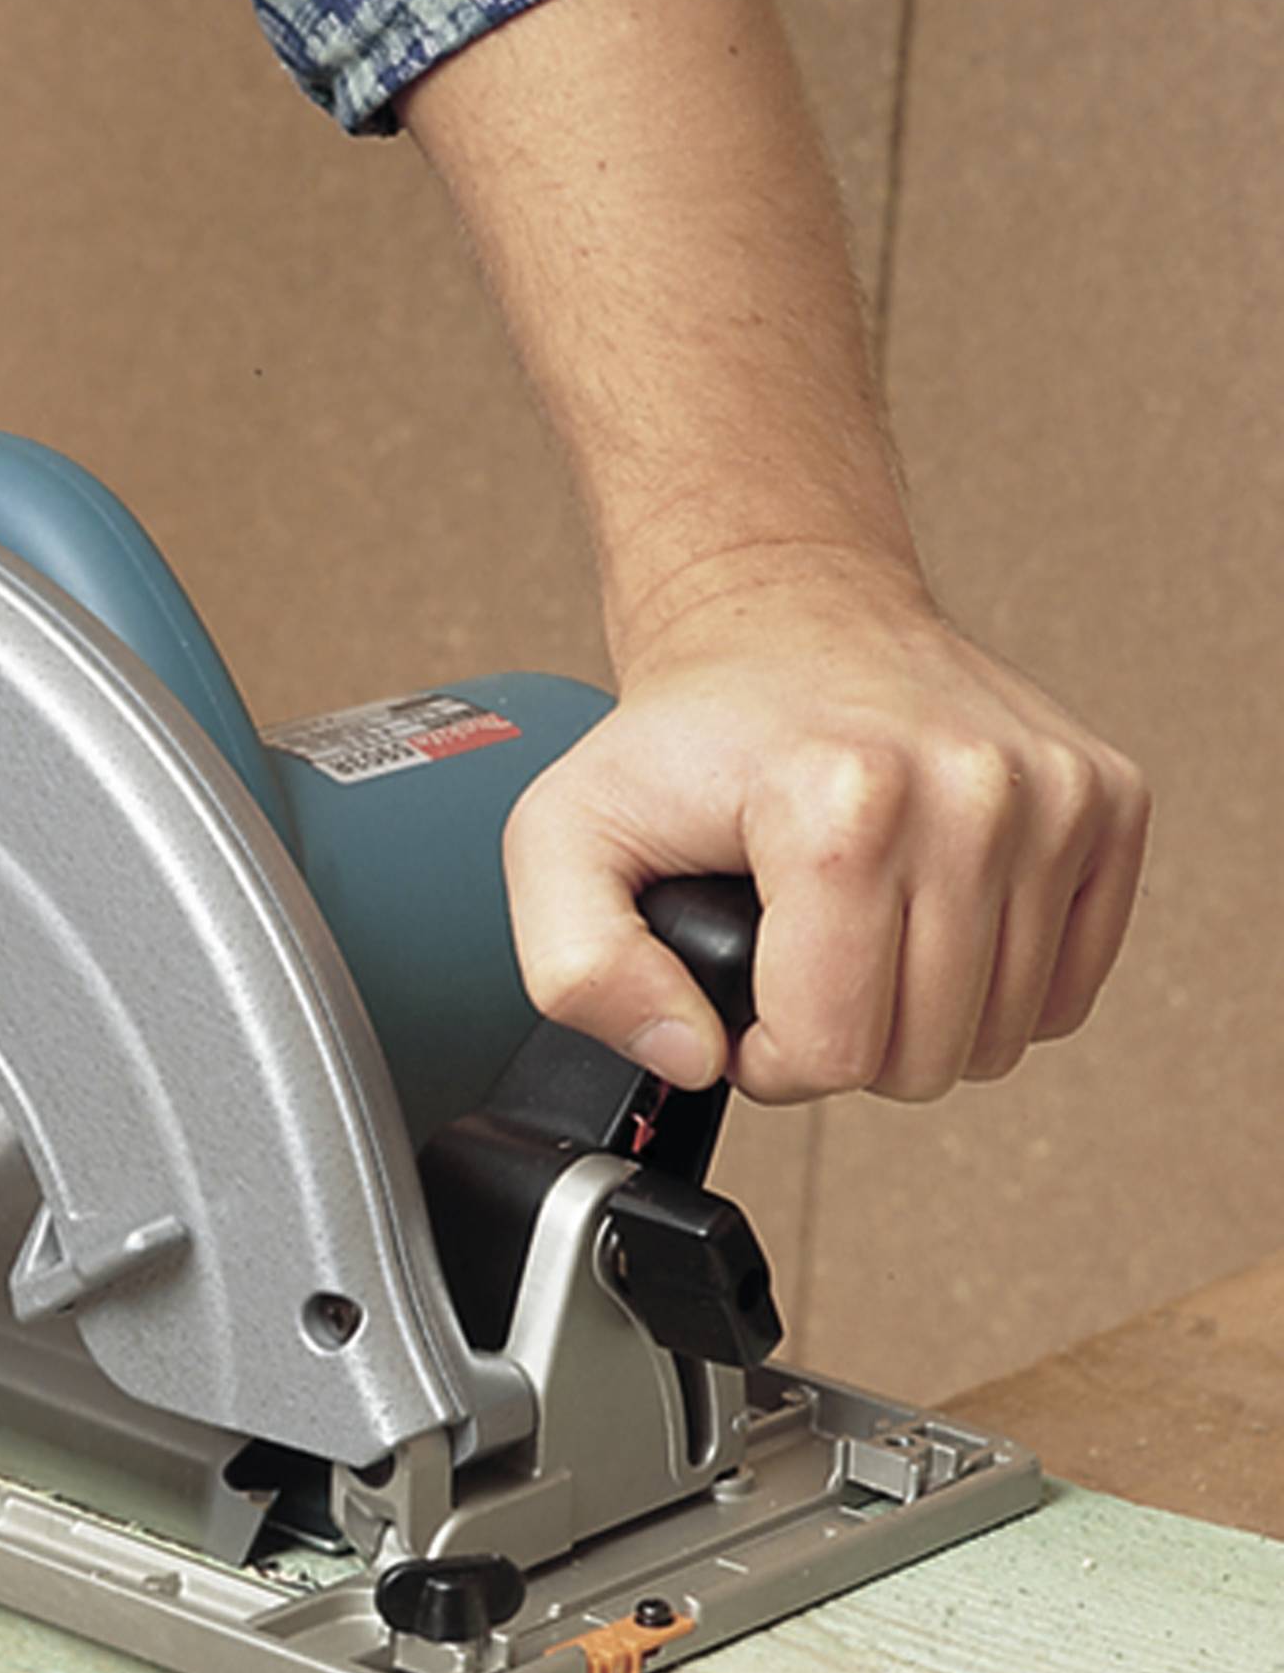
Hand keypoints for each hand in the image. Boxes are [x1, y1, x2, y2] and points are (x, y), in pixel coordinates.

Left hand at [501, 547, 1151, 1103]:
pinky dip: (989, 984)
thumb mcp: (563, 842)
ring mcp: (1056, 795)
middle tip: (792, 960)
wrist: (784, 616)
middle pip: (924, 1056)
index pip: (832, 1050)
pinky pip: (1065, 991)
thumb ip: (582, 974)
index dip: (765, 1056)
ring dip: (915, 1015)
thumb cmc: (686, 735)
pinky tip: (924, 917)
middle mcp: (972, 792)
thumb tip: (690, 1056)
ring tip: (851, 934)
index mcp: (842, 804)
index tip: (739, 994)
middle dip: (840, 1039)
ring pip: (1001, 1037)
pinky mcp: (1109, 801)